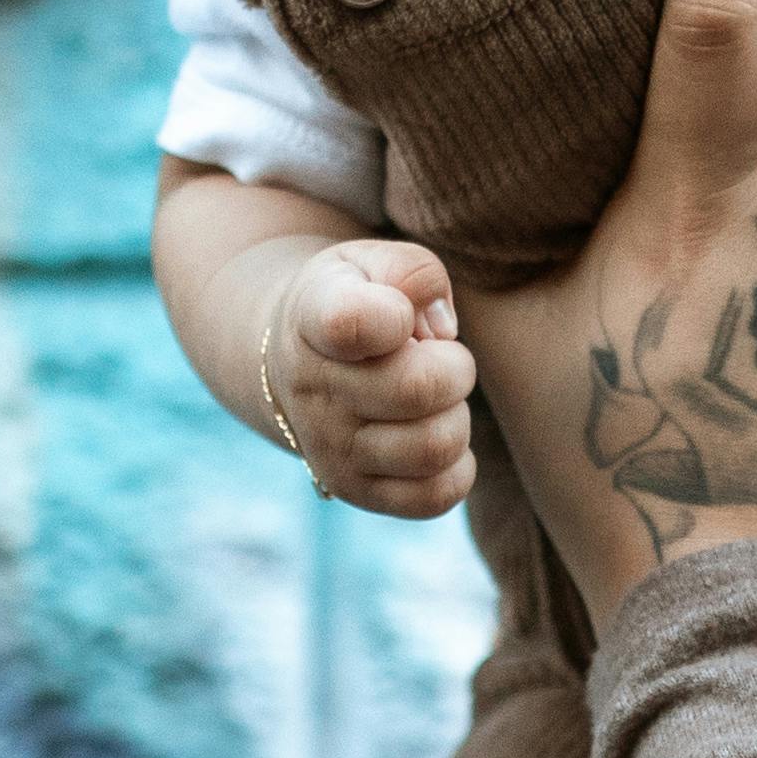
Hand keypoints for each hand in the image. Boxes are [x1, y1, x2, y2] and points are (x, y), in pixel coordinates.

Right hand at [265, 238, 473, 515]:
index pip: (350, 323)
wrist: (300, 359)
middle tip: (440, 358)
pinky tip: (433, 433)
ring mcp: (331, 450)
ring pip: (435, 446)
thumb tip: (442, 329)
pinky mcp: (357, 492)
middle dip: (454, 367)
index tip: (399, 315)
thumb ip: (415, 273)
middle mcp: (313, 391)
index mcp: (314, 318)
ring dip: (456, 417)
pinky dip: (456, 466)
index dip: (394, 317)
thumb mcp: (374, 262)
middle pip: (419, 389)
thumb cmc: (357, 300)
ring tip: (434, 400)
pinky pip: (436, 496)